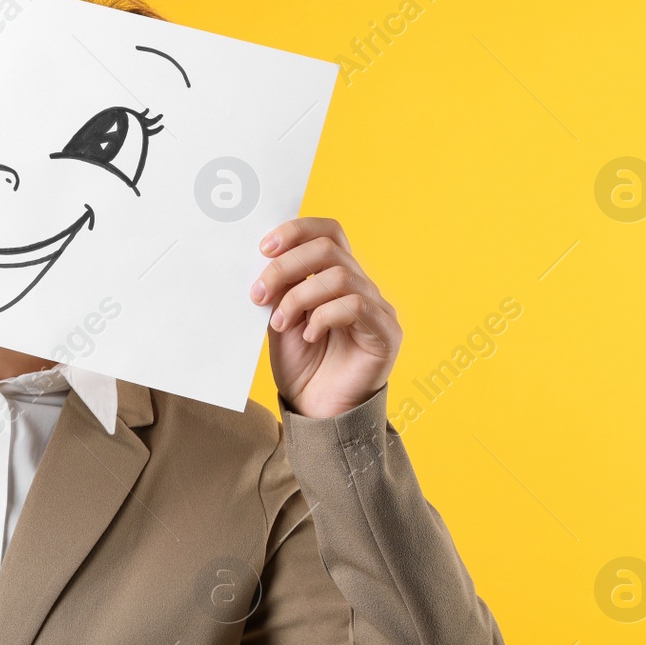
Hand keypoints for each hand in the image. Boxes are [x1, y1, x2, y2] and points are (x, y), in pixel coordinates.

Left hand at [251, 217, 400, 418]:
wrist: (318, 414)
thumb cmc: (303, 368)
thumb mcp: (281, 321)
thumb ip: (280, 290)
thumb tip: (263, 259)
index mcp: (336, 278)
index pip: (327, 232)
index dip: (296, 231)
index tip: (263, 248)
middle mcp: (361, 286)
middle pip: (328, 249)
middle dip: (286, 266)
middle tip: (259, 293)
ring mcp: (377, 308)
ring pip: (339, 276)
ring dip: (299, 297)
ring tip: (280, 324)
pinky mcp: (386, 333)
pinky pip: (356, 306)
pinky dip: (325, 316)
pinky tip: (309, 336)